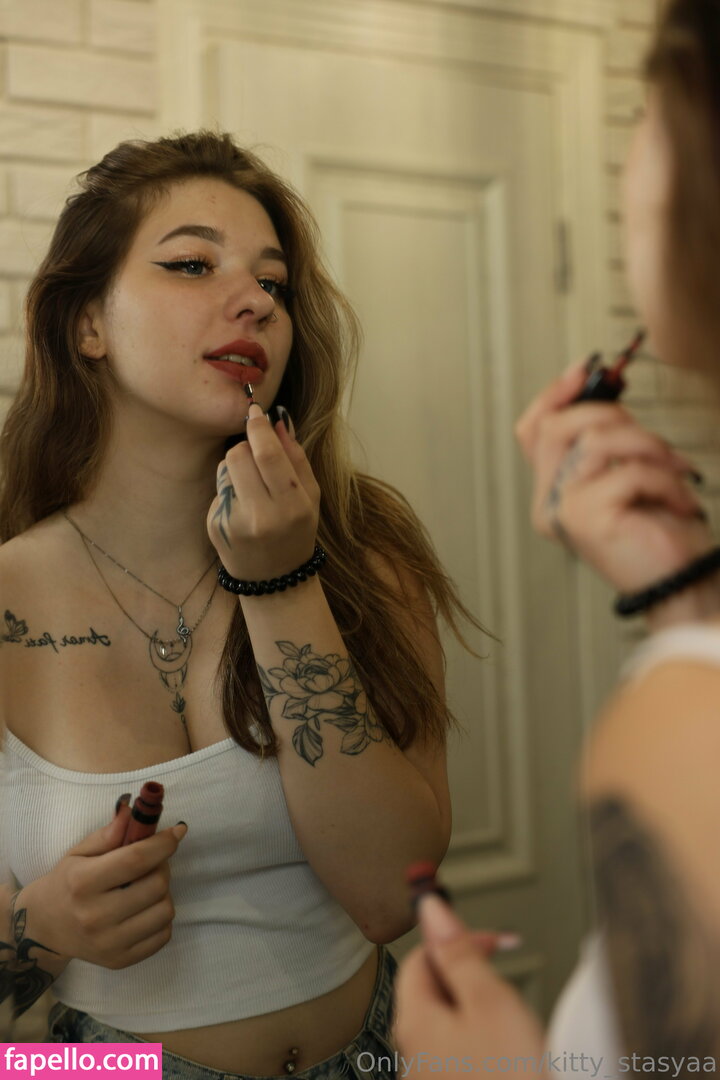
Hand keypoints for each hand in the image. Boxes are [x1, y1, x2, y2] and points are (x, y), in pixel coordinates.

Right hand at [18, 805, 186, 969]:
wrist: (45, 927)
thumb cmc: (67, 882)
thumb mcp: (80, 852)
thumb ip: (109, 833)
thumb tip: (133, 811)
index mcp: (83, 883)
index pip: (136, 859)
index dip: (163, 842)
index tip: (178, 830)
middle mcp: (95, 917)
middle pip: (157, 885)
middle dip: (162, 865)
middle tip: (152, 862)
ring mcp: (109, 944)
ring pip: (165, 910)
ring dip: (163, 893)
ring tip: (145, 887)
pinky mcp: (120, 961)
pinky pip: (163, 935)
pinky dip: (160, 917)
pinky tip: (144, 909)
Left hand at [207, 405, 320, 580]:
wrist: (275, 578)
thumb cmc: (297, 530)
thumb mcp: (310, 496)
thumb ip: (297, 457)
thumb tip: (278, 421)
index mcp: (292, 506)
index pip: (268, 455)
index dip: (258, 427)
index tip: (255, 412)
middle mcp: (262, 516)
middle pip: (238, 455)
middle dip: (245, 446)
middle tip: (256, 455)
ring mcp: (234, 524)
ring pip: (224, 468)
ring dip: (236, 467)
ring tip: (251, 487)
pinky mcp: (215, 527)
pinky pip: (218, 488)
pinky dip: (229, 489)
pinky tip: (241, 507)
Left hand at [394, 895, 544, 1076]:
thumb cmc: (513, 1077)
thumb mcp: (490, 1001)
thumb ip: (459, 953)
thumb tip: (431, 908)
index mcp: (414, 1021)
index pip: (420, 957)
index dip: (456, 939)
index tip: (494, 939)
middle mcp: (413, 1054)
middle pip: (434, 991)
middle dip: (472, 977)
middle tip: (506, 980)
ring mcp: (432, 1078)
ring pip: (452, 1026)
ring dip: (482, 1012)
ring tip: (514, 1024)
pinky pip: (464, 1056)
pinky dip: (488, 1044)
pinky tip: (512, 1055)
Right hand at [514, 362, 712, 596]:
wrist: (687, 583)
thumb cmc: (663, 533)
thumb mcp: (630, 471)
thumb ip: (607, 439)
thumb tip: (603, 386)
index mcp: (554, 492)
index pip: (532, 432)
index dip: (554, 394)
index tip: (587, 370)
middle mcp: (549, 504)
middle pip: (557, 427)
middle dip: (612, 414)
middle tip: (651, 440)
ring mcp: (563, 512)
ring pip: (596, 441)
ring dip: (650, 447)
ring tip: (677, 471)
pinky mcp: (587, 519)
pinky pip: (627, 472)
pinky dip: (666, 481)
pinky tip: (682, 500)